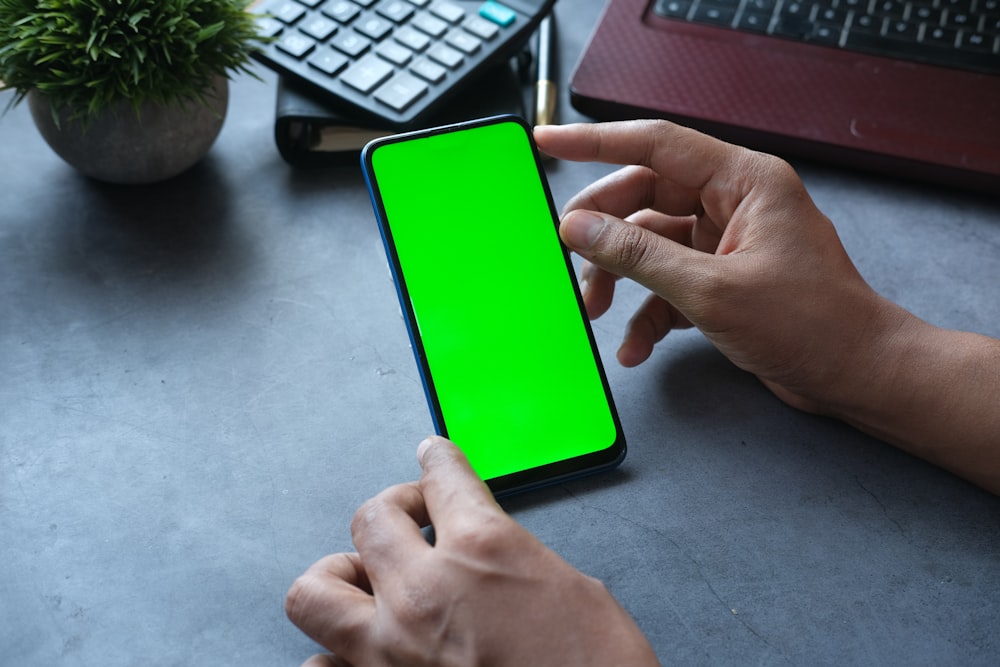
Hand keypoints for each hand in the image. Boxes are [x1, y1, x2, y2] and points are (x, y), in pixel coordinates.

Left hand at [286, 436, 658, 666]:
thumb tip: (484, 551)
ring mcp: (391, 650)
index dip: (437, 460)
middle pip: (370, 518)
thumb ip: (510, 556)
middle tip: (414, 518)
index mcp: (482, 550)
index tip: (432, 457)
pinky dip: (334, 654)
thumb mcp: (570, 587)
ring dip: (341, 575)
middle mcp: (425, 592)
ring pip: (315, 590)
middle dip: (395, 508)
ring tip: (371, 579)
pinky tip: (363, 649)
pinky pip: (320, 666)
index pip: (442, 477)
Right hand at [534, 120, 908, 415]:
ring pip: (650, 244)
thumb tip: (581, 229)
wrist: (855, 375)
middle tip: (569, 254)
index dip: (596, 140)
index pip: (656, 144)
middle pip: (645, 197)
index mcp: (744, 181)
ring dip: (620, 278)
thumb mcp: (712, 289)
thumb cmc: (812, 324)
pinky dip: (647, 312)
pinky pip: (668, 283)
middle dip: (604, 232)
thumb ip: (639, 255)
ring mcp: (727, 242)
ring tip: (597, 310)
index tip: (549, 142)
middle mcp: (735, 203)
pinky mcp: (723, 279)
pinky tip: (636, 345)